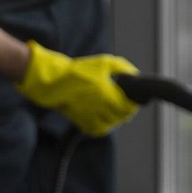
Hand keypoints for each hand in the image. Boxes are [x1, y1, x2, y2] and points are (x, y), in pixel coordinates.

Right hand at [14, 40, 139, 136]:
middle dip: (126, 111)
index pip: (128, 106)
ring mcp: (90, 115)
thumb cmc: (80, 70)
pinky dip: (103, 126)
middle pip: (121, 117)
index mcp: (107, 92)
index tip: (134, 100)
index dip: (134, 104)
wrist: (56, 81)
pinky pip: (98, 130)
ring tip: (115, 111)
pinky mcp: (82, 121)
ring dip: (115, 119)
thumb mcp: (103, 63)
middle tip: (126, 105)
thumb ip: (122, 67)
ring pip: (110, 124)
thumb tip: (136, 75)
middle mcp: (99, 106)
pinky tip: (104, 117)